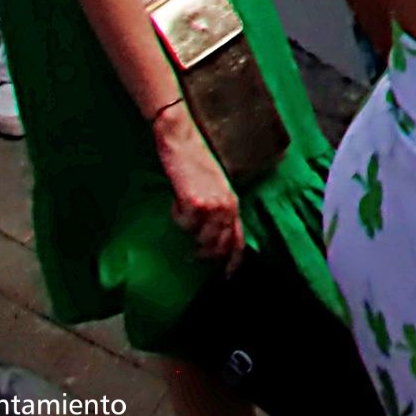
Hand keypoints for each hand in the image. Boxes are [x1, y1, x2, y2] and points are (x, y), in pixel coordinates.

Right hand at [152, 99, 242, 266]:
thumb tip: (210, 234)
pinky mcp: (195, 202)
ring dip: (188, 229)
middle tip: (192, 253)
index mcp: (233, 201)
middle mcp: (227, 205)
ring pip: (199, 236)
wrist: (184, 140)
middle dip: (205, 252)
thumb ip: (216, 208)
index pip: (238, 239)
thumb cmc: (196, 162)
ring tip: (183, 212)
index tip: (227, 275)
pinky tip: (177, 199)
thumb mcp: (213, 187)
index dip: (233, 260)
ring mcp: (212, 205)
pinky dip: (176, 214)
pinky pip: (183, 221)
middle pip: (219, 244)